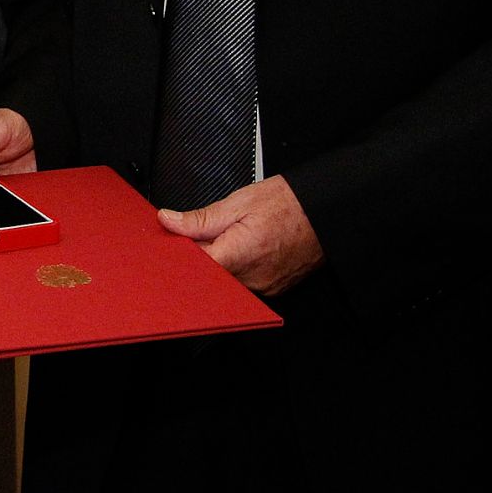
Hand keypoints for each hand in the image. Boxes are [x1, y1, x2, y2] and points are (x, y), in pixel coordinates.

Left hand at [157, 175, 322, 295]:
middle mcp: (251, 278)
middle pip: (207, 276)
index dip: (179, 253)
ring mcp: (263, 287)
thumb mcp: (237, 202)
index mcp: (239, 255)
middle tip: (204, 235)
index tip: (173, 241)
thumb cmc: (287, 204)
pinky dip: (236, 268)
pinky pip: (242, 283)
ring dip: (218, 262)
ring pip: (224, 281)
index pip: (193, 266)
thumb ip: (199, 218)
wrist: (323, 212)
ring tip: (229, 238)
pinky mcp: (272, 290)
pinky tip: (242, 249)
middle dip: (199, 257)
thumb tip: (168, 221)